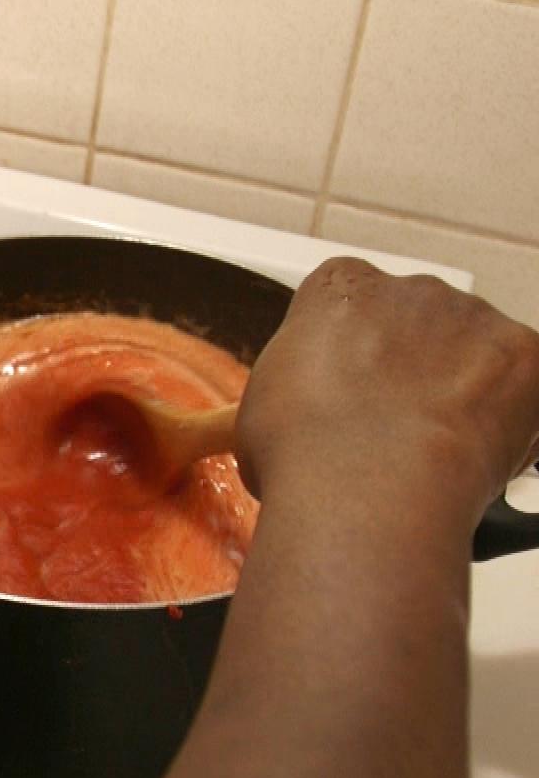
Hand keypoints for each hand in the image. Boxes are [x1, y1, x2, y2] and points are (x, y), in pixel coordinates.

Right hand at [237, 258, 538, 515]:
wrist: (363, 489)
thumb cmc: (303, 452)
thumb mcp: (264, 404)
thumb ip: (299, 381)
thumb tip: (309, 410)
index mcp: (340, 288)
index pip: (351, 298)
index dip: (353, 346)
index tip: (351, 383)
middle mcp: (409, 289)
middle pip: (420, 321)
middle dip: (414, 366)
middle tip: (395, 424)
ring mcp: (472, 317)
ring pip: (475, 350)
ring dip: (462, 389)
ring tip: (435, 447)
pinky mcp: (524, 354)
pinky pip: (524, 381)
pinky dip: (509, 417)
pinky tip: (475, 453)